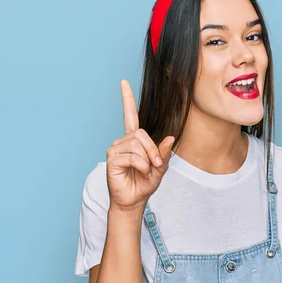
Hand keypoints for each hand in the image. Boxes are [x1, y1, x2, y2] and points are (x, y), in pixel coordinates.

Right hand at [106, 79, 174, 211]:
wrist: (134, 200)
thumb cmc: (145, 183)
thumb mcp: (160, 168)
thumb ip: (164, 153)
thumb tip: (169, 138)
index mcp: (134, 140)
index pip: (130, 115)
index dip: (127, 99)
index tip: (123, 82)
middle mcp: (123, 141)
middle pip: (141, 134)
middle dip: (153, 150)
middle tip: (156, 165)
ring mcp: (115, 149)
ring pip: (137, 145)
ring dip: (147, 160)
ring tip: (146, 171)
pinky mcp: (112, 158)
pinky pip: (132, 156)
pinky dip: (140, 165)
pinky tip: (138, 172)